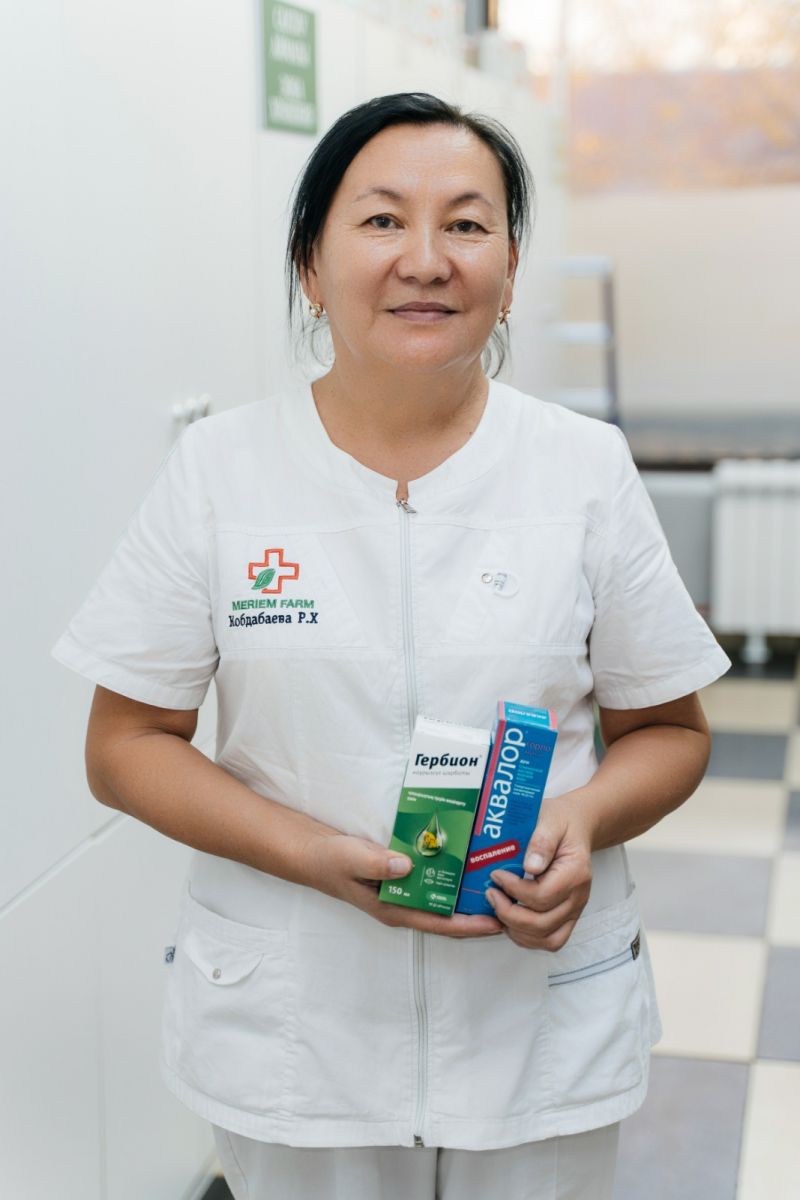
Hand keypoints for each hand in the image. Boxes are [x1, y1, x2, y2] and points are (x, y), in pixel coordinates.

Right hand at [305, 832, 503, 938]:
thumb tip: (408, 866)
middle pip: (447, 916)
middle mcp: (403, 906)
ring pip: (442, 901)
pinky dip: (450, 878)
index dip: (468, 926)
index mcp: (394, 909)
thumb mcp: (352, 858)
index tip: (497, 924)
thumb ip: (377, 863)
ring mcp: (403, 895)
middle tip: (510, 902)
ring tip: (497, 884)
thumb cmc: (332, 860)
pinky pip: (432, 884)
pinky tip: (467, 864)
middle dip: (476, 912)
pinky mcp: (402, 880)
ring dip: (466, 895)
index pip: (438, 923)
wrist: (314, 855)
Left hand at [485, 794, 593, 949]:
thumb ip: (541, 842)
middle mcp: (578, 897)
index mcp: (575, 873)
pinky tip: (510, 920)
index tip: (495, 874)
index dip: (513, 890)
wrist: (576, 826)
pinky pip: (551, 940)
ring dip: (517, 930)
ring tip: (498, 909)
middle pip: (542, 923)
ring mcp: (574, 910)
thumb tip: (531, 866)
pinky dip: (528, 937)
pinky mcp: (567, 917)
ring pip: (546, 938)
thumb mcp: (550, 821)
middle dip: (509, 913)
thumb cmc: (561, 823)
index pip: (541, 896)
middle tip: (490, 894)